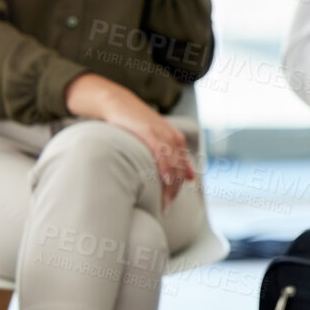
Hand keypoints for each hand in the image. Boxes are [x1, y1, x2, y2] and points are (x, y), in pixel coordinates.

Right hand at [64, 74, 194, 207]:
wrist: (119, 103)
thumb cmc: (135, 124)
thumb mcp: (157, 140)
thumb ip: (174, 157)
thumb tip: (191, 178)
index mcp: (177, 141)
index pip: (183, 170)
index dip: (178, 188)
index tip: (168, 203)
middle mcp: (173, 138)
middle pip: (179, 170)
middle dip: (173, 190)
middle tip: (164, 207)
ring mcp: (163, 135)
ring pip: (172, 164)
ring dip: (170, 185)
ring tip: (163, 201)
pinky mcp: (150, 132)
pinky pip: (161, 153)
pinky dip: (165, 167)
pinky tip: (165, 180)